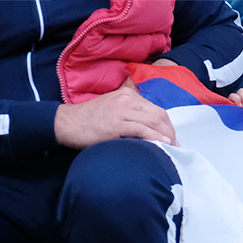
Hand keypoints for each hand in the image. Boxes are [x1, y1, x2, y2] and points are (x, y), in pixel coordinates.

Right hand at [53, 79, 176, 148]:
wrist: (67, 122)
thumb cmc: (89, 119)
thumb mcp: (111, 105)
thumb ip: (128, 109)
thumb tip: (145, 122)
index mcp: (128, 95)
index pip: (156, 109)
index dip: (167, 124)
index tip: (171, 137)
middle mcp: (128, 100)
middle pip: (159, 115)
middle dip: (170, 131)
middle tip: (175, 145)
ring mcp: (122, 111)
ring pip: (153, 121)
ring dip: (166, 136)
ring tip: (172, 148)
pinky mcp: (115, 124)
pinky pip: (141, 130)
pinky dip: (155, 137)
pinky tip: (163, 144)